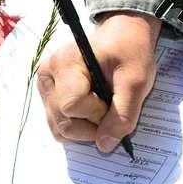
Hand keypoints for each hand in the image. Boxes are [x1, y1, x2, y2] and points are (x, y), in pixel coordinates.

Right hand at [37, 11, 162, 152]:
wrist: (122, 37)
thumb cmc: (129, 52)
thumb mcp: (136, 81)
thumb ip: (123, 115)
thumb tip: (104, 146)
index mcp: (65, 64)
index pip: (72, 106)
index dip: (97, 113)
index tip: (113, 101)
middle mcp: (48, 76)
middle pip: (64, 123)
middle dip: (92, 126)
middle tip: (111, 107)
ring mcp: (46, 87)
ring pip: (60, 128)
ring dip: (86, 128)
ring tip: (103, 107)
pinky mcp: (49, 96)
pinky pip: (60, 124)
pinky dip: (79, 125)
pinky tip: (94, 109)